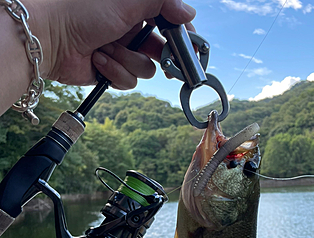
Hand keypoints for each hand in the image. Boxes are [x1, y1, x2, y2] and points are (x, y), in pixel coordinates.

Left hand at [26, 0, 195, 89]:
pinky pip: (129, 80)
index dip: (182, 34)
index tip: (191, 44)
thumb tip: (189, 12)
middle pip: (162, 49)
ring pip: (146, 69)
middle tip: (167, 63)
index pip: (169, 21)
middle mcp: (131, 30)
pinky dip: (114, 72)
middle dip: (162, 56)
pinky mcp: (112, 72)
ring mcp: (122, 52)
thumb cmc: (82, 12)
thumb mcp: (128, 1)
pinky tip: (98, 60)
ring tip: (107, 49)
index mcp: (135, 9)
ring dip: (127, 61)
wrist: (50, 38)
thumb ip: (162, 3)